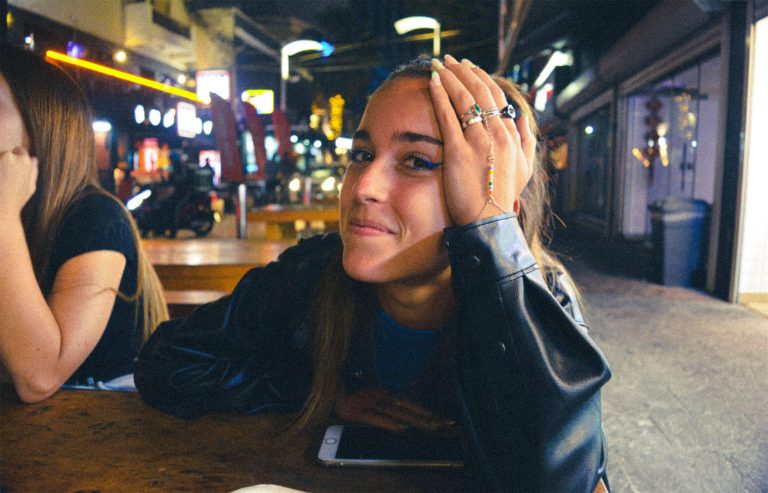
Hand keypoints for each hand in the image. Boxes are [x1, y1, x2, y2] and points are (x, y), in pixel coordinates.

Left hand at [0, 147, 37, 219]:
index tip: (11, 174)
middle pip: (5, 154)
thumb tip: (34, 158)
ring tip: (0, 182)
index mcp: (25, 162)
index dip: (16, 162)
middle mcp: (10, 158)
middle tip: (3, 181)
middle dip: (3, 163)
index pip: (19, 151)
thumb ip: (33, 172)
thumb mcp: (29, 188)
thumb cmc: (15, 202)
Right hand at [334, 387, 454, 432]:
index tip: (444, 420)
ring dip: (416, 421)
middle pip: (408, 409)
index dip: (428, 411)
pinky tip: (402, 428)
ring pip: (396, 413)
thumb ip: (384, 397)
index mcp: (383, 390)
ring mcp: (367, 402)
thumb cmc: (345, 386)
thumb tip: (404, 407)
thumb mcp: (368, 391)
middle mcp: (378, 395)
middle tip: (448, 426)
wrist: (323, 382)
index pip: (410, 403)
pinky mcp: (354, 412)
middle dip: (429, 418)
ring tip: (433, 428)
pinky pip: (375, 418)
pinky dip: (389, 423)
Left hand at [429, 55, 535, 224]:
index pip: (496, 97)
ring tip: (438, 64)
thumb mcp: (524, 168)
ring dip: (450, 76)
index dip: (481, 78)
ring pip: (464, 99)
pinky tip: (433, 82)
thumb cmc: (503, 198)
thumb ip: (525, 141)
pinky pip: (448, 116)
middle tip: (450, 59)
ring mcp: (478, 142)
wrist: (490, 223)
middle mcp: (497, 134)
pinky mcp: (459, 152)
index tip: (469, 67)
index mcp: (511, 136)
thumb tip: (522, 118)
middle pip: (480, 92)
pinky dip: (440, 95)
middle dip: (463, 71)